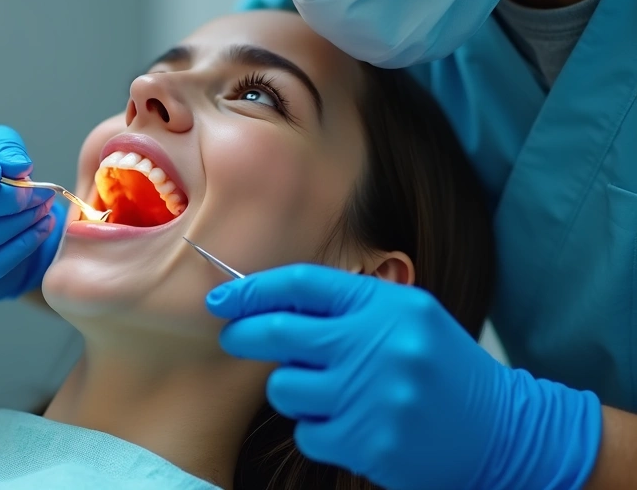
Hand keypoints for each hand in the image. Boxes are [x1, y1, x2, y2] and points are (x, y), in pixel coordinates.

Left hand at [206, 265, 601, 489]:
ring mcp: (373, 398)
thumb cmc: (443, 371)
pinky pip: (308, 433)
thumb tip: (266, 304)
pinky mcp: (369, 443)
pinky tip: (352, 427)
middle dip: (243, 334)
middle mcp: (379, 346)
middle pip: (279, 333)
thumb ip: (347, 307)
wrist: (504, 433)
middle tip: (231, 336)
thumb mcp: (407, 319)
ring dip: (293, 391)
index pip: (302, 285)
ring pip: (285, 388)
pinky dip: (319, 432)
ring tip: (327, 394)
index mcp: (388, 306)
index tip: (222, 298)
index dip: (252, 289)